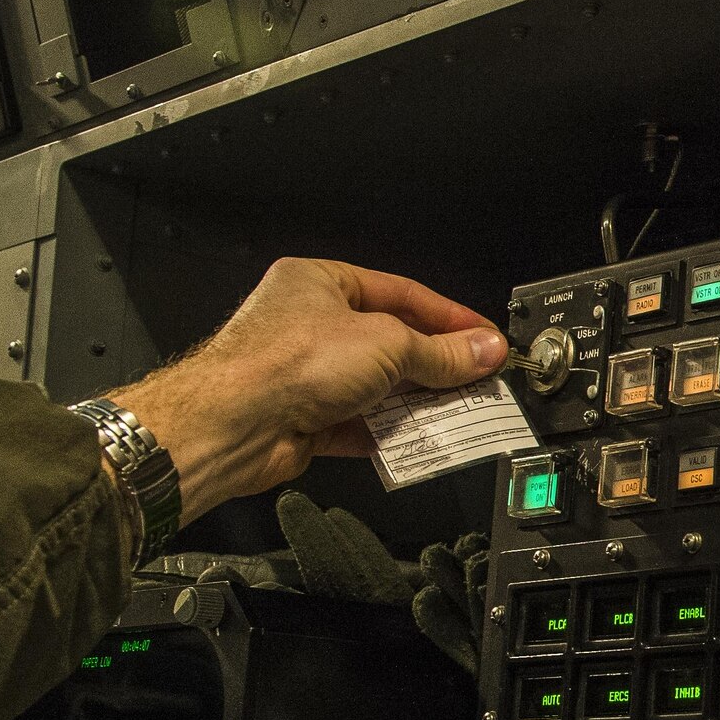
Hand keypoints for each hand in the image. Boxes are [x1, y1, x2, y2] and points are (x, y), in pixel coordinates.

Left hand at [109, 258, 507, 522]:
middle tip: (477, 378)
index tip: (483, 339)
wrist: (235, 423)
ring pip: (376, 385)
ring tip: (456, 409)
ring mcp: (306, 372)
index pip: (401, 293)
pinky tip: (415, 437)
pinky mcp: (304, 416)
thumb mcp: (387, 345)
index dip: (448, 317)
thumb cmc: (287, 362)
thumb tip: (482, 350)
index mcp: (320, 282)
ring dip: (414, 399)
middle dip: (435, 363)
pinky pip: (358, 423)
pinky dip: (386, 431)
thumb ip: (441, 352)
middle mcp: (310, 323)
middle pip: (391, 341)